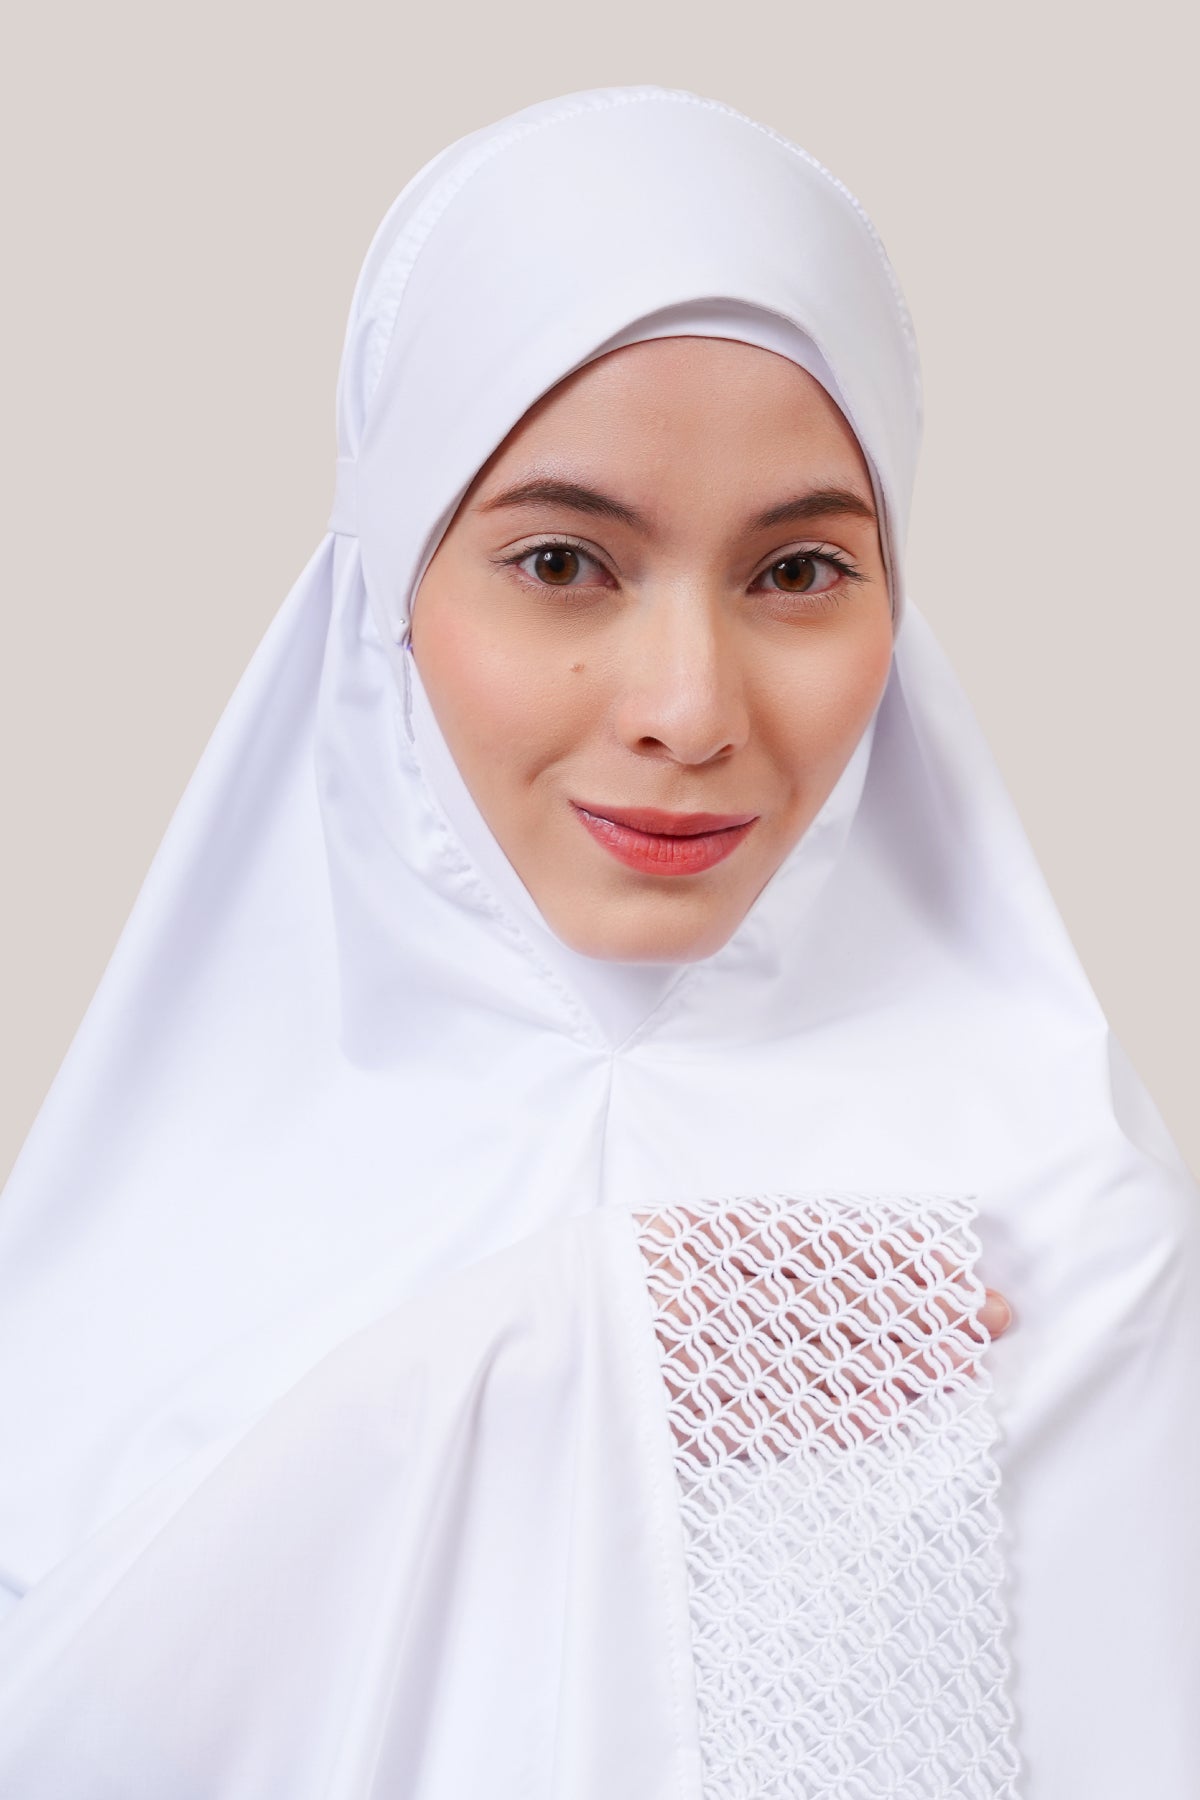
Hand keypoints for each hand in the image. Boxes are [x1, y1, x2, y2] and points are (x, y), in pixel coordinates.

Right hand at [636, 1199, 1013, 1463]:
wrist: (515, 1344)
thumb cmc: (606, 1281)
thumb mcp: (675, 1237)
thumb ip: (754, 1250)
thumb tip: (871, 1273)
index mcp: (701, 1233)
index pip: (822, 1248)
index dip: (897, 1263)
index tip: (959, 1276)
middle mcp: (702, 1287)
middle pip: (832, 1305)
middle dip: (916, 1316)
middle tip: (990, 1327)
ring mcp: (693, 1350)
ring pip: (813, 1361)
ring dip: (890, 1368)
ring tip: (954, 1373)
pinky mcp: (682, 1408)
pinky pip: (770, 1416)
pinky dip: (830, 1416)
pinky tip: (880, 1415)